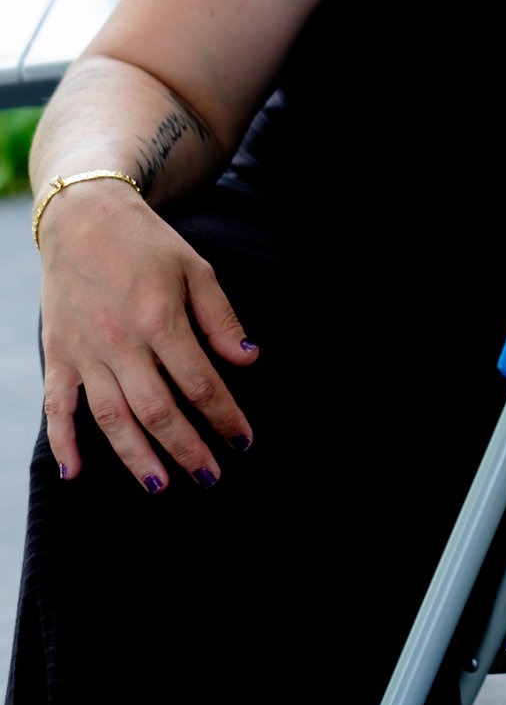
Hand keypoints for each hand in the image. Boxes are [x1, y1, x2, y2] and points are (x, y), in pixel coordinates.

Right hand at [38, 178, 256, 492]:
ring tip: (161, 486)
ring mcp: (85, 351)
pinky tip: (76, 474)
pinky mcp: (57, 354)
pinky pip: (57, 406)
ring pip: (111, 416)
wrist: (82, 218)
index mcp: (160, 320)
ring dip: (135, 455)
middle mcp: (120, 342)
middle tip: (210, 478)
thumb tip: (248, 359)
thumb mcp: (197, 270)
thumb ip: (220, 318)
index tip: (245, 441)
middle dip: (187, 447)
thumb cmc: (148, 245)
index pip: (200, 383)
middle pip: (157, 409)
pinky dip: (63, 441)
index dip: (225, 416)